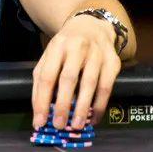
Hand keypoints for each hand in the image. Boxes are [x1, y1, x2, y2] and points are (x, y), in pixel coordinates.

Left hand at [31, 14, 120, 129]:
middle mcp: (77, 47)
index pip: (46, 76)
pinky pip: (106, 87)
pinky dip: (99, 105)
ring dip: (82, 107)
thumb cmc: (67, 46)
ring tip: (76, 125)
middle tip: (58, 125)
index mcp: (56, 46)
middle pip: (68, 78)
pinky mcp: (112, 62)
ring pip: (89, 83)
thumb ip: (43, 79)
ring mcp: (97, 54)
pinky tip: (93, 118)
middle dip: (62, 105)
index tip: (40, 121)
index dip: (41, 100)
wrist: (93, 26)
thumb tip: (39, 110)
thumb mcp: (50, 56)